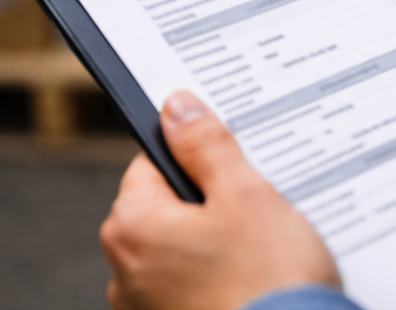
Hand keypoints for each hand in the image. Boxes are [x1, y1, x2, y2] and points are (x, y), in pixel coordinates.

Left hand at [100, 91, 339, 309]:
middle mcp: (125, 273)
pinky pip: (193, 287)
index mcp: (133, 228)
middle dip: (210, 202)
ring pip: (183, 250)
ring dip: (216, 243)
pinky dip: (219, 279)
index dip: (196, 156)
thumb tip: (177, 108)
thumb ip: (207, 145)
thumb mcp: (246, 194)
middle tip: (257, 207)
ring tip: (263, 249)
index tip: (232, 162)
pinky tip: (256, 280)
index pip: (151, 163)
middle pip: (167, 208)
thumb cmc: (269, 280)